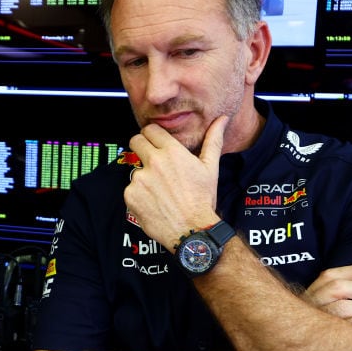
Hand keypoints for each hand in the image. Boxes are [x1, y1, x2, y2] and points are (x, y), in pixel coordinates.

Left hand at [124, 116, 227, 247]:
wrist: (191, 230)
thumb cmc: (202, 200)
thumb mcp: (210, 168)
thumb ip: (213, 140)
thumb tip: (221, 120)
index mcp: (171, 152)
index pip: (150, 129)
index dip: (152, 135)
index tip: (155, 142)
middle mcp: (153, 162)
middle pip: (135, 141)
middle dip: (141, 148)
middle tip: (152, 162)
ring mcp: (139, 179)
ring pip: (134, 168)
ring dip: (143, 176)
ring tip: (160, 190)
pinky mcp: (130, 195)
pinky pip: (130, 188)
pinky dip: (138, 194)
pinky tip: (153, 202)